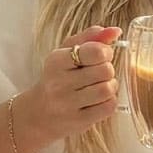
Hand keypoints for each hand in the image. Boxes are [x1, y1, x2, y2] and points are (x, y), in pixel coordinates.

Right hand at [19, 25, 121, 149]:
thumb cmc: (56, 79)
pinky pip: (108, 107)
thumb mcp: (65, 53)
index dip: (105, 51)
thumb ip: (90, 38)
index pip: (93, 51)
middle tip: (99, 72)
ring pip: (107, 89)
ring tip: (100, 86)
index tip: (101, 55)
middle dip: (107, 69)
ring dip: (110, 86)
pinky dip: (109, 101)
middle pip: (104, 70)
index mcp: (56, 61)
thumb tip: (115, 31)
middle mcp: (59, 82)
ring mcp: (68, 104)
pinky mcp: (78, 121)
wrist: (37, 114)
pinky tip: (98, 100)